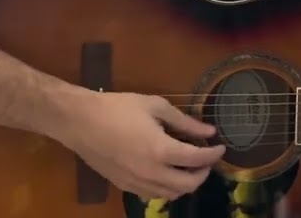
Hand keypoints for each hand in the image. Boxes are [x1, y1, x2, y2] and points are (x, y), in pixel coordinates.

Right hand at [55, 91, 225, 200]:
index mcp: (160, 150)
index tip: (221, 147)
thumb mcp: (155, 106)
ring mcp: (136, 183)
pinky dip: (166, 188)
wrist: (80, 121)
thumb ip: (185, 122)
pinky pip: (152, 194)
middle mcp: (150, 173)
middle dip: (203, 174)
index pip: (197, 160)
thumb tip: (209, 131)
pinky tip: (166, 172)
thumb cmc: (118, 108)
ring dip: (186, 184)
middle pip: (187, 185)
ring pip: (170, 194)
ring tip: (189, 167)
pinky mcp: (124, 186)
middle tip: (207, 159)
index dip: (214, 154)